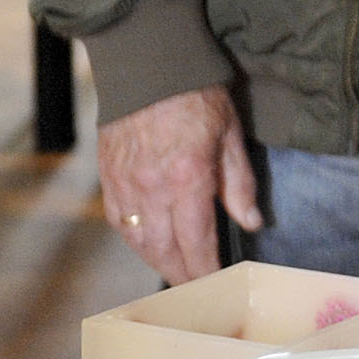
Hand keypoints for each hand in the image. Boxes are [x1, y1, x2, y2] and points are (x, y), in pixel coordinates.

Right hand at [99, 85, 257, 282]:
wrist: (148, 66)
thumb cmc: (198, 97)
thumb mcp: (232, 135)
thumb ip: (239, 184)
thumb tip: (251, 223)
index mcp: (188, 179)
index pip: (197, 242)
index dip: (206, 270)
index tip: (217, 286)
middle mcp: (152, 190)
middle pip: (164, 250)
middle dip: (182, 275)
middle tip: (197, 292)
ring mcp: (125, 185)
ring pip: (138, 241)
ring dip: (156, 261)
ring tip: (175, 273)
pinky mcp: (108, 177)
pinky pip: (118, 221)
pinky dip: (134, 239)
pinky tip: (148, 244)